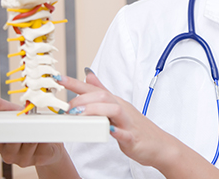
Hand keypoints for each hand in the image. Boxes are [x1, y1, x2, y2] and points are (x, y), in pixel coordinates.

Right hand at [0, 91, 66, 167]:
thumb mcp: (12, 113)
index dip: (7, 124)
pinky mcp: (39, 159)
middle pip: (15, 138)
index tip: (13, 117)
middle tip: (29, 117)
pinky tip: (45, 133)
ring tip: (38, 126)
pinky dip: (46, 134)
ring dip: (37, 129)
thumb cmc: (28, 125)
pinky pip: (43, 143)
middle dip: (24, 126)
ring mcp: (22, 159)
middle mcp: (7, 154)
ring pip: (30, 140)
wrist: (49, 142)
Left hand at [61, 71, 178, 168]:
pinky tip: (108, 131)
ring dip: (95, 110)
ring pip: (113, 110)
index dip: (75, 83)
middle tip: (68, 110)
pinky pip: (125, 133)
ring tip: (80, 116)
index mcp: (115, 102)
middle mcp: (121, 108)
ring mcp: (128, 122)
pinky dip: (116, 131)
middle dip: (82, 100)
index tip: (58, 78)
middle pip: (102, 96)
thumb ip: (102, 90)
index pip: (94, 88)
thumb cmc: (136, 127)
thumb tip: (88, 74)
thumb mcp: (117, 107)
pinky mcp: (133, 137)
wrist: (160, 144)